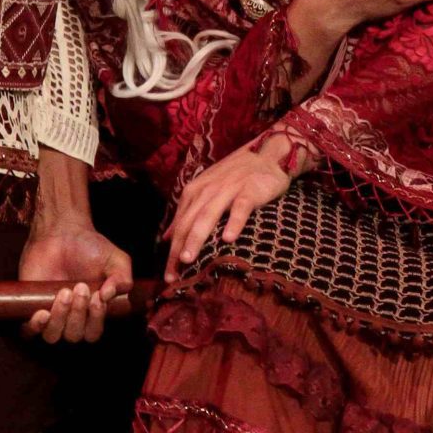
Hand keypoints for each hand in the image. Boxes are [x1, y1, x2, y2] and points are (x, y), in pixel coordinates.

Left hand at [20, 225, 135, 346]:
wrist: (61, 231)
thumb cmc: (90, 247)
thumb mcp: (116, 260)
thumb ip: (123, 278)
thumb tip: (109, 296)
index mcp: (92, 313)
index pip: (93, 332)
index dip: (96, 320)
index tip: (98, 297)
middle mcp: (70, 318)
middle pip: (74, 335)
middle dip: (78, 314)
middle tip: (80, 287)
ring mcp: (49, 314)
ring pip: (53, 335)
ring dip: (60, 318)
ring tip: (64, 293)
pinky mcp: (29, 307)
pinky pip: (29, 331)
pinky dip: (35, 327)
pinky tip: (42, 313)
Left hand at [165, 139, 294, 280]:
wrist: (267, 155)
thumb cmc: (235, 177)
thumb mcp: (206, 191)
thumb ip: (186, 213)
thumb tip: (166, 237)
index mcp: (194, 192)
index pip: (179, 226)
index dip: (171, 252)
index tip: (168, 277)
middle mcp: (207, 190)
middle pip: (189, 224)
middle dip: (178, 250)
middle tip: (172, 276)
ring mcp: (228, 190)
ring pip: (208, 216)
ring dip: (197, 238)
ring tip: (188, 259)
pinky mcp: (250, 190)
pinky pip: (240, 208)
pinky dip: (234, 222)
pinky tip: (228, 239)